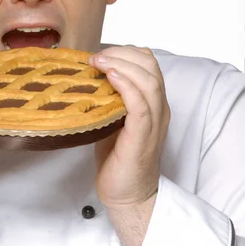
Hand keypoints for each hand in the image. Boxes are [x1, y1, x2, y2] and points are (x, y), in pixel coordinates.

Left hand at [90, 46, 169, 209]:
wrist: (127, 194)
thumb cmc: (117, 156)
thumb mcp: (114, 116)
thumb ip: (110, 95)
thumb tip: (88, 73)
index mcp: (153, 101)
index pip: (148, 62)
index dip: (125, 51)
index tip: (101, 53)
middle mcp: (158, 108)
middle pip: (150, 65)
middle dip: (121, 53)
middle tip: (96, 56)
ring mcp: (154, 121)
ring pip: (148, 80)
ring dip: (121, 65)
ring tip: (99, 62)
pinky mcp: (143, 135)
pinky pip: (140, 103)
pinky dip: (126, 85)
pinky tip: (110, 78)